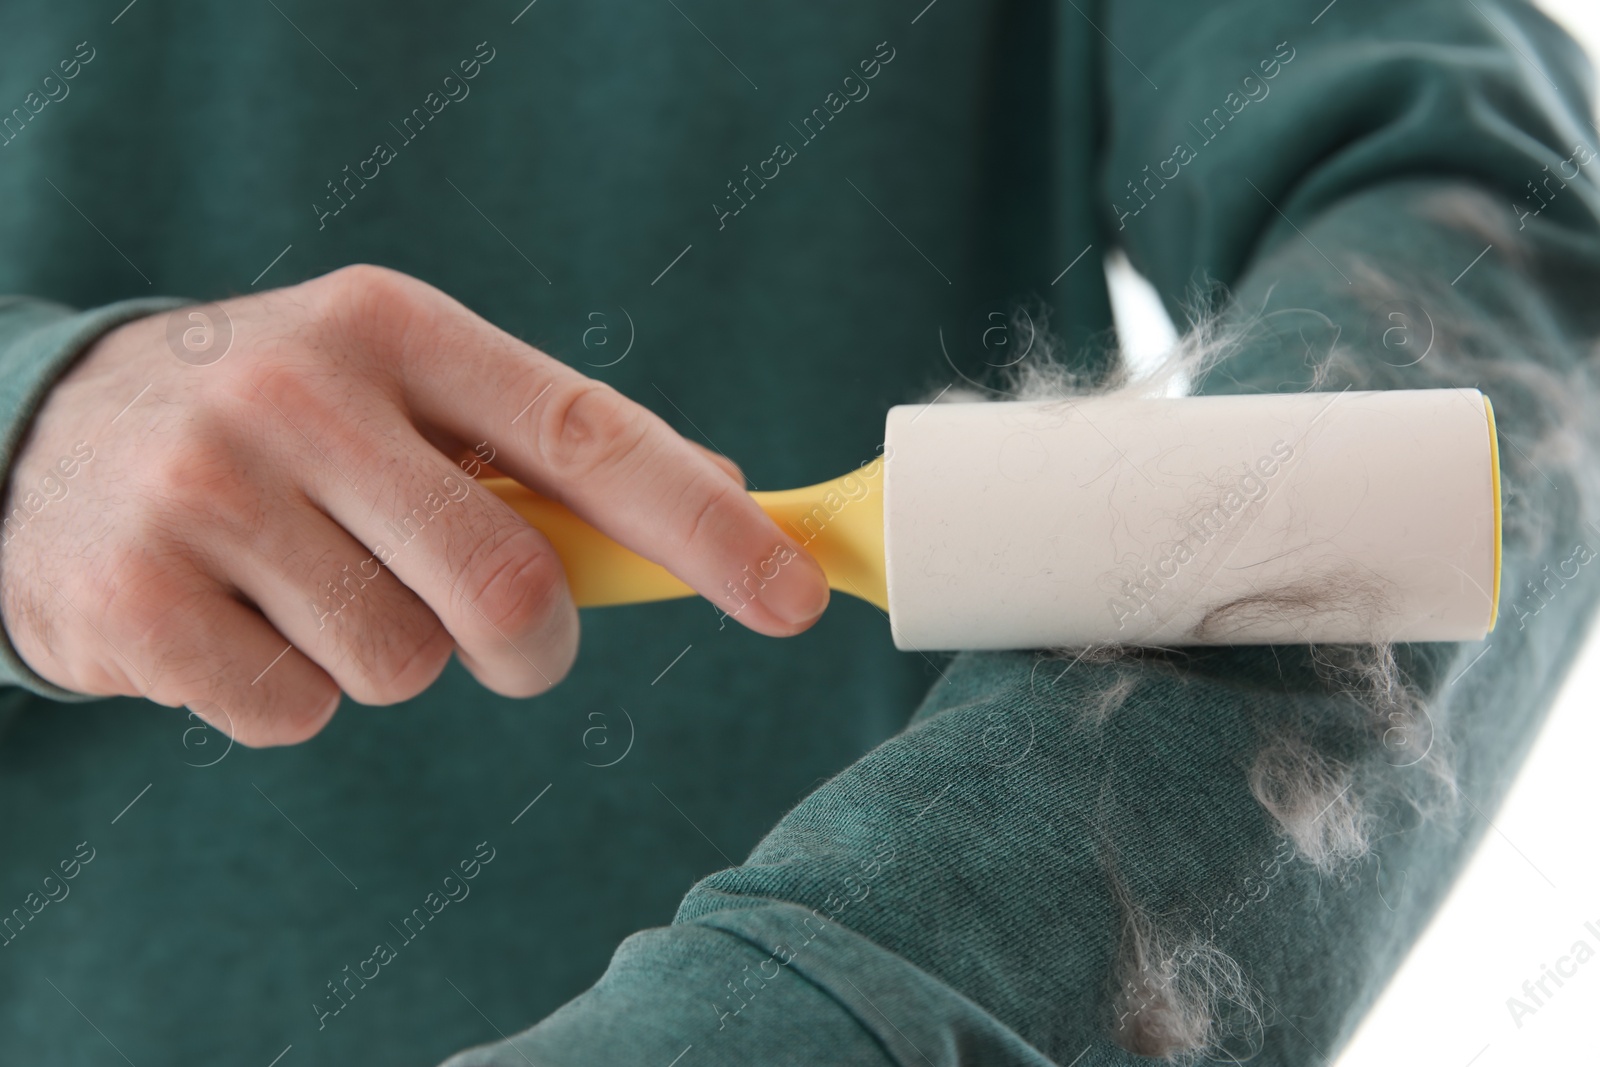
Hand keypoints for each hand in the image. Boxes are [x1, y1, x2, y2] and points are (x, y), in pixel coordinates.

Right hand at [0, 265, 829, 744]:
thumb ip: (548, 441)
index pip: (586, 434)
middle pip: (508, 588)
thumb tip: (728, 490)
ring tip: (316, 587)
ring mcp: (205, 497)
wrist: (50, 438)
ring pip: (404, 666)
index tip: (797, 596)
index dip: (704, 526)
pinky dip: (296, 696)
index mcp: (395, 325)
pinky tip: (240, 623)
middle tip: (503, 635)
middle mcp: (298, 394)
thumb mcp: (407, 387)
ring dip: (394, 657)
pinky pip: (298, 717)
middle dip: (530, 643)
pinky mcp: (133, 603)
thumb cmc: (288, 423)